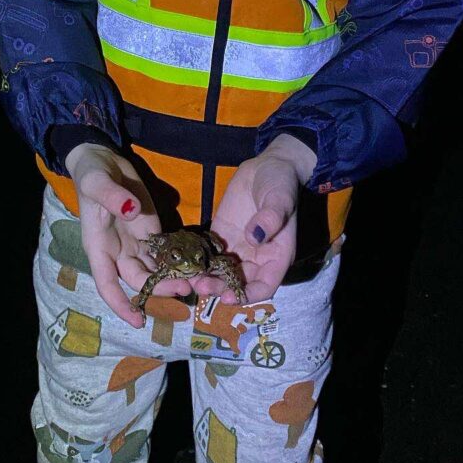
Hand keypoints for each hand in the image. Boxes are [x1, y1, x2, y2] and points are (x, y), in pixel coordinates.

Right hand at [65, 142, 196, 327]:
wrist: (101, 159)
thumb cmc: (92, 174)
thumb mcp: (96, 183)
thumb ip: (112, 197)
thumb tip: (132, 211)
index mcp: (99, 246)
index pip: (107, 284)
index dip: (121, 305)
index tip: (138, 321)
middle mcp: (118, 251)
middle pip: (140, 280)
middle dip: (163, 287)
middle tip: (188, 287)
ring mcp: (136, 242)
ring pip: (157, 269)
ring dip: (177, 277)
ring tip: (202, 281)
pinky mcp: (151, 230)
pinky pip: (166, 251)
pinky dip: (182, 260)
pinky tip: (200, 265)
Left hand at [189, 134, 316, 303]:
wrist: (267, 166)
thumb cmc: (281, 184)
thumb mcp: (280, 199)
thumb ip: (270, 218)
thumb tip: (254, 238)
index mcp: (276, 255)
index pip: (264, 286)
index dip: (248, 296)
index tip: (229, 297)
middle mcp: (256, 257)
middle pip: (238, 282)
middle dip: (220, 287)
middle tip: (200, 284)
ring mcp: (237, 247)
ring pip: (221, 271)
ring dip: (205, 276)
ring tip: (187, 276)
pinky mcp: (221, 234)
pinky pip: (208, 252)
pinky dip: (196, 258)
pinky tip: (182, 259)